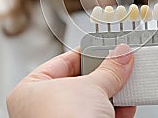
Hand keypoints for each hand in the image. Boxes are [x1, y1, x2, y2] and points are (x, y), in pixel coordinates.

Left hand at [7, 44, 134, 117]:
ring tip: (127, 80)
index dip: (87, 52)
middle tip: (119, 62)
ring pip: (90, 102)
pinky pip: (98, 117)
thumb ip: (109, 69)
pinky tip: (128, 102)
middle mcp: (41, 109)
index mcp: (29, 91)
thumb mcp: (92, 86)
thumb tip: (121, 55)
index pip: (62, 61)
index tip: (106, 47)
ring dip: (112, 92)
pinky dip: (115, 110)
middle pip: (79, 82)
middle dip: (102, 74)